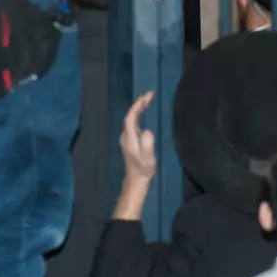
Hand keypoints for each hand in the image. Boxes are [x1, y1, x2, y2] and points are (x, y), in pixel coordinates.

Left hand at [113, 91, 158, 221]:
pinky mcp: (130, 141)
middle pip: (130, 115)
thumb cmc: (143, 169)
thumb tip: (147, 131)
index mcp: (129, 137)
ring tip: (148, 101)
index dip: (138, 104)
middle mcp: (126, 135)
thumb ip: (147, 143)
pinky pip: (133, 122)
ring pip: (131, 118)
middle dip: (139, 103)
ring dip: (139, 108)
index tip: (148, 96)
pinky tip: (144, 114)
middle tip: (150, 95)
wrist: (136, 181)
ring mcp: (127, 138)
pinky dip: (139, 115)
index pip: (131, 116)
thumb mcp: (148, 158)